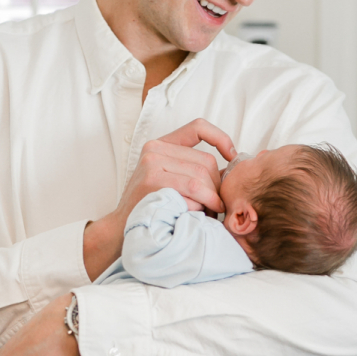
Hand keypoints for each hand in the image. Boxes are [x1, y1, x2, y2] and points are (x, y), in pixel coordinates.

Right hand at [83, 119, 235, 279]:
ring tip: (210, 213)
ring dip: (211, 200)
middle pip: (206, 161)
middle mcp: (155, 149)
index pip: (198, 127)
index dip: (220, 138)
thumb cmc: (153, 206)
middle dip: (217, 187)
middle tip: (216, 205)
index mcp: (161, 144)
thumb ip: (192, 169)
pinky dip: (201, 206)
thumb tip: (229, 170)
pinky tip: (197, 215)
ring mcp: (152, 163)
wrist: (124, 228)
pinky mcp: (153, 181)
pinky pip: (192, 191)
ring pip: (202, 178)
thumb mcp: (169, 179)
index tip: (232, 156)